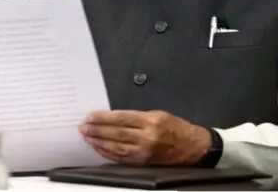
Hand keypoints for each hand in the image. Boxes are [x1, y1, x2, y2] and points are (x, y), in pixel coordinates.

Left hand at [79, 110, 211, 165]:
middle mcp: (147, 137)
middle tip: (83, 127)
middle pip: (116, 133)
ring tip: (87, 137)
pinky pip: (123, 159)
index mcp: (150, 121)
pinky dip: (109, 154)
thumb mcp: (158, 114)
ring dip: (99, 143)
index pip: (121, 118)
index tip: (90, 116)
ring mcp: (145, 152)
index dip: (103, 118)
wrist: (194, 147)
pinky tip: (100, 149)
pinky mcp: (144, 163)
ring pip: (117, 147)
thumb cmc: (176, 127)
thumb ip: (136, 116)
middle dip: (97, 130)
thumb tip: (113, 118)